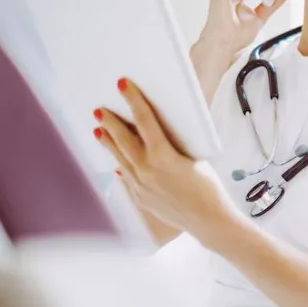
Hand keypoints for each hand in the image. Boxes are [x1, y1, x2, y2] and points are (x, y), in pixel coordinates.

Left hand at [92, 77, 239, 235]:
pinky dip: (121, 165)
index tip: (123, 86)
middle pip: (124, 140)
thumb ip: (175, 146)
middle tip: (100, 110)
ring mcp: (141, 187)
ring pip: (121, 159)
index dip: (134, 101)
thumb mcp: (196, 159)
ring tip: (98, 130)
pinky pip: (127, 178)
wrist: (209, 221)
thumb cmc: (209, 189)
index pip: (145, 121)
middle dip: (111, 122)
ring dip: (109, 143)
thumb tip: (162, 133)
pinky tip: (116, 161)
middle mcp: (147, 171)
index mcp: (164, 157)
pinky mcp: (141, 199)